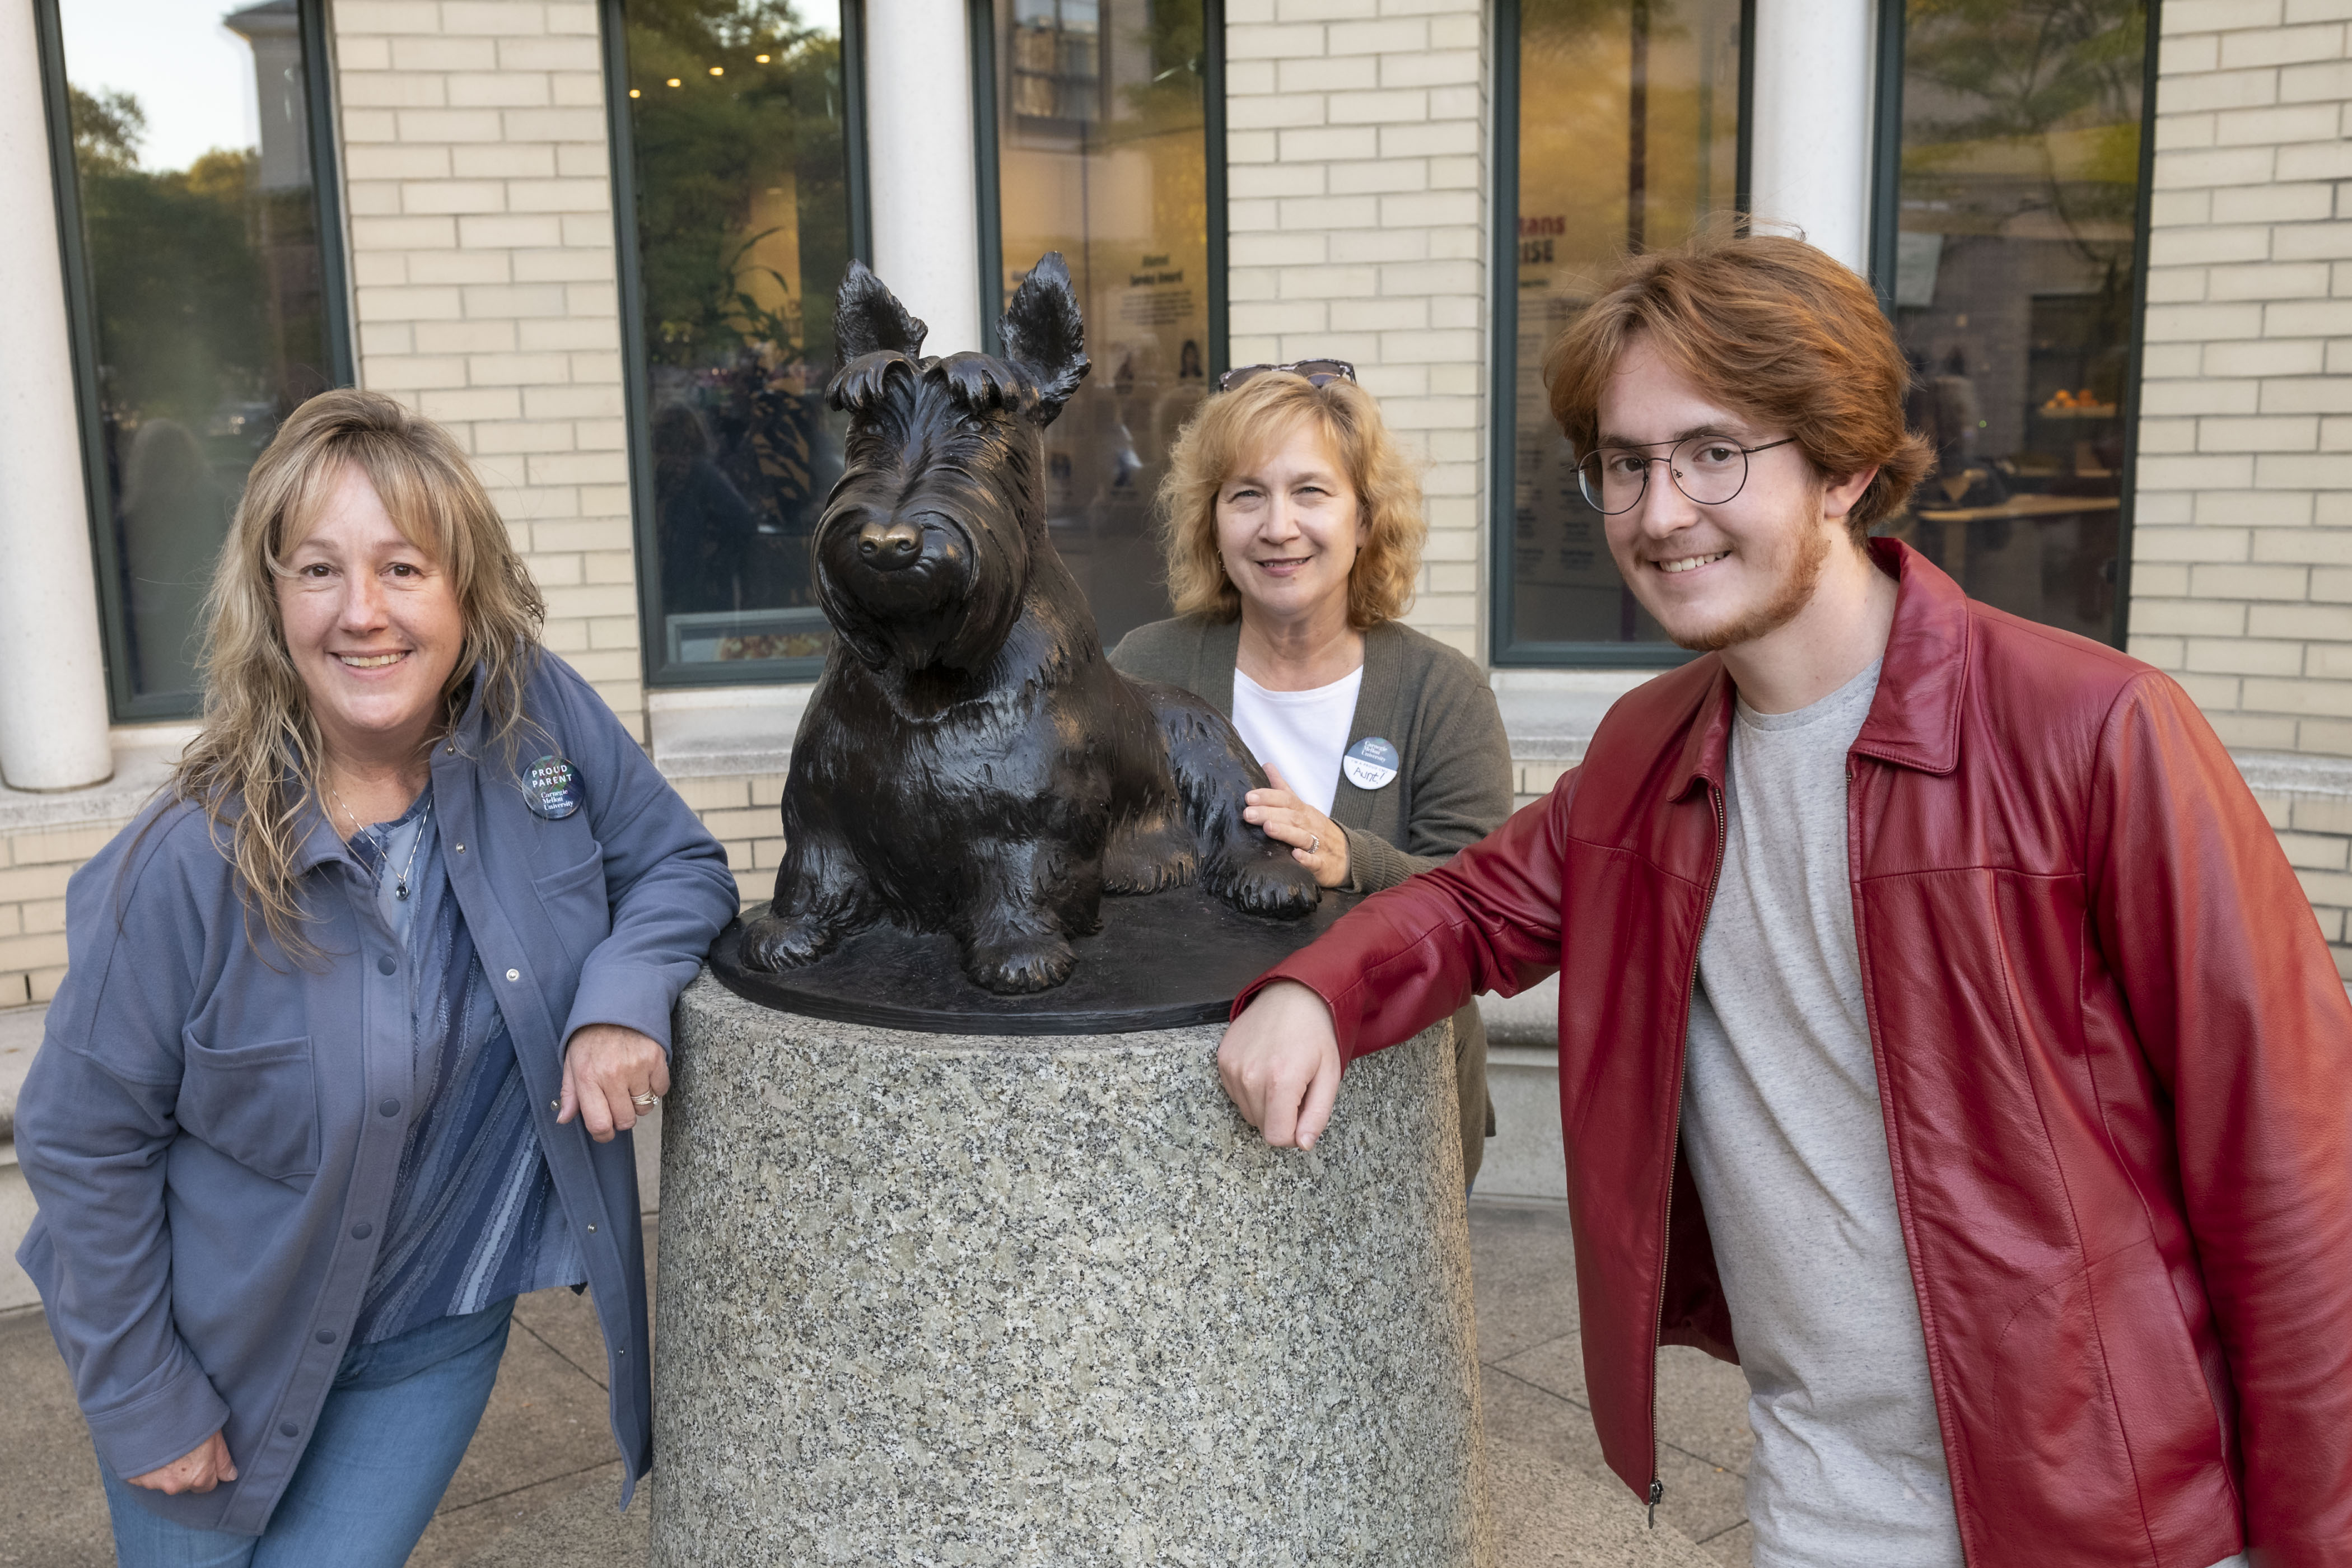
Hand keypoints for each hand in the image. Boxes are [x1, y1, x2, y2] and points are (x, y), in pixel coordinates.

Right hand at [129, 1430, 235, 1494]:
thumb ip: (222, 1460)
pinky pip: (144, 1476)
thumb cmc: (189, 1421)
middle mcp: (175, 1485)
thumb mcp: (215, 1435)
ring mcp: (153, 1483)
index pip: (206, 1486)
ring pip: (163, 1480)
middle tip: (182, 1449)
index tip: (201, 1458)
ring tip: (165, 1446)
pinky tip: (151, 1449)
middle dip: (185, 1472)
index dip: (205, 1471)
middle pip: (184, 1484)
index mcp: (199, 1477)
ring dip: (165, 1469)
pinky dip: (148, 1467)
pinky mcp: (134, 1478)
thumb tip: (230, 1476)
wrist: (153, 1411)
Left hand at [560, 1023, 669, 1142]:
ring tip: (630, 1085)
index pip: (600, 1124)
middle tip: (617, 1104)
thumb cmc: (591, 1034)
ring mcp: (637, 1067)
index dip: (603, 1134)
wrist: (617, 1002)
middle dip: (622, 1118)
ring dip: (639, 1102)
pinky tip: (644, 1074)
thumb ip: (569, 1093)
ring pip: (645, 1107)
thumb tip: (563, 1119)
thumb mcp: (572, 1061)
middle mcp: (612, 1075)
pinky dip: (655, 1087)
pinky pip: (661, 1090)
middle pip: (626, 1120)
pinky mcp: (657, 1059)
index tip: (605, 1131)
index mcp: (587, 1078)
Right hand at [1217, 980, 1343, 1148]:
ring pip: (1247, 1113)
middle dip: (1280, 1116)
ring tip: (1279, 1075)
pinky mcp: (1222, 1060)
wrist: (1291, 994)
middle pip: (1262, 1127)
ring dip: (1265, 1104)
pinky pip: (1236, 1094)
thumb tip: (1302, 1144)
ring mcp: (1232, 1067)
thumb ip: (1317, 1115)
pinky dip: (1251, 1089)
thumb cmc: (1315, 1034)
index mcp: (1282, 1081)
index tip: (1302, 1113)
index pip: (1276, 1138)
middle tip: (1295, 1087)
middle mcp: (1251, 1076)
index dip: (1293, 1133)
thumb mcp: (1329, 1075)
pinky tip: (1264, 1067)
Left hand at [1245, 765, 1349, 888]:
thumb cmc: (1318, 829)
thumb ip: (1283, 788)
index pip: (1286, 799)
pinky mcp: (1322, 864)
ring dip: (1285, 831)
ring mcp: (1318, 845)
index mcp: (1304, 811)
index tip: (1249, 797)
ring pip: (1301, 836)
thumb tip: (1267, 765)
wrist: (1348, 854)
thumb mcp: (1302, 806)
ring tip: (1268, 828)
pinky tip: (1295, 856)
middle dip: (1269, 813)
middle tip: (1248, 813)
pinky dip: (1306, 858)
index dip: (1268, 797)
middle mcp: (1310, 825)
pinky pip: (1315, 861)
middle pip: (1290, 816)